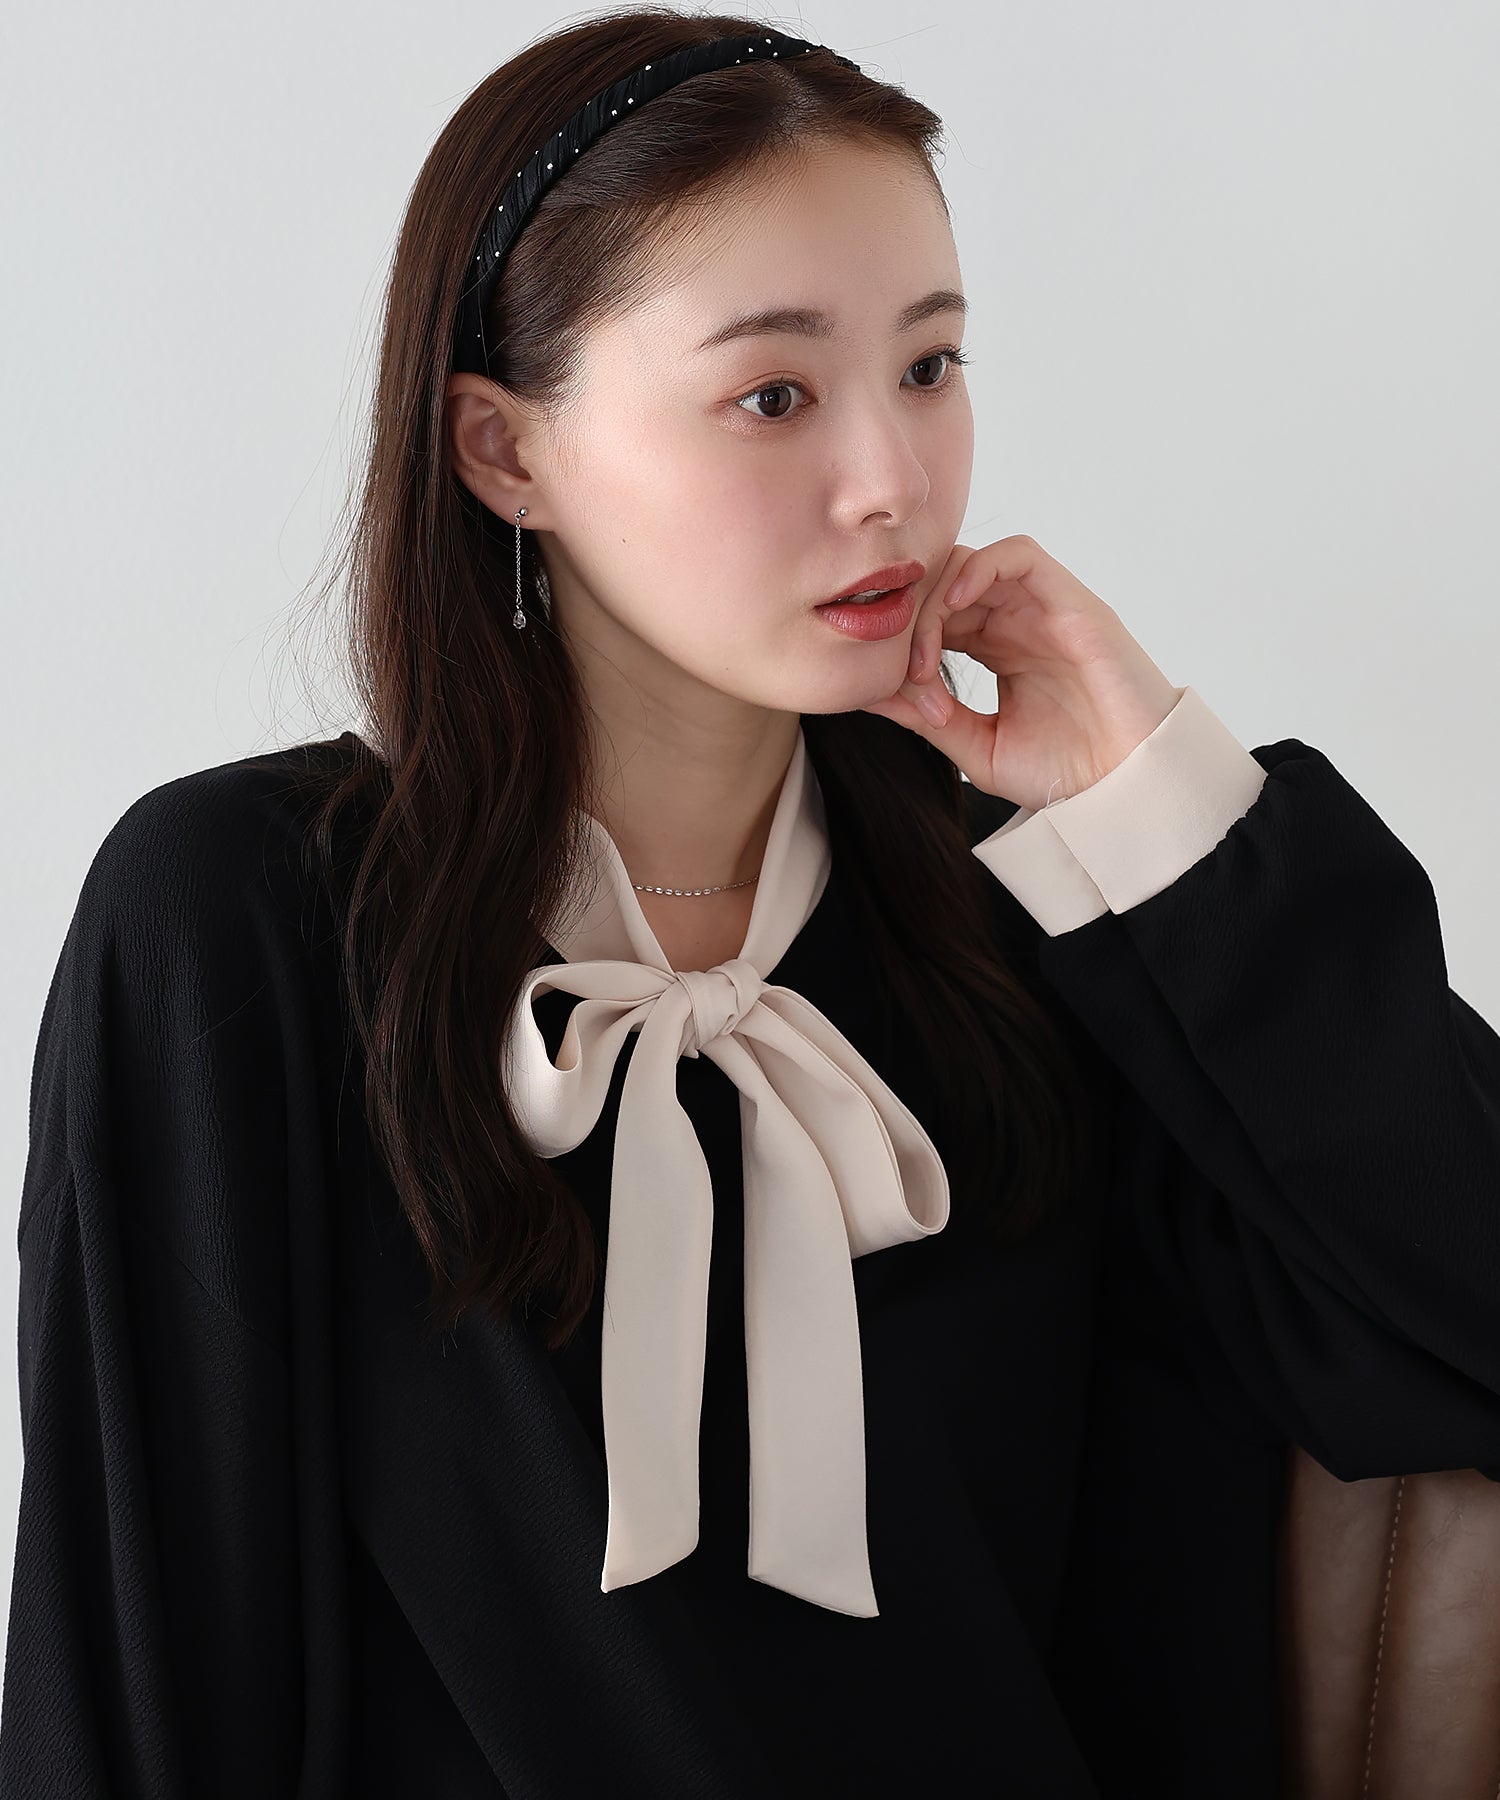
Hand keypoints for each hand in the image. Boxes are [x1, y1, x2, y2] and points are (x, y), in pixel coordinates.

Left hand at [860, 534, 1182, 811]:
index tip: (893, 691)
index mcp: (996, 650)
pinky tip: (955, 608)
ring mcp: (1044, 609)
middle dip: (912, 622)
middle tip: (906, 675)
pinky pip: (1017, 556)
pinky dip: (978, 568)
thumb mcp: (978, 747)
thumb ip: (926, 718)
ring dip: (936, 601)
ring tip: (927, 656)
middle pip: (944, 586)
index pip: (933, 616)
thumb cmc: (1067, 774)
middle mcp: (1018, 622)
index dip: (903, 643)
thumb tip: (866, 692)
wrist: (1125, 790)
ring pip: (971, 565)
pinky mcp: (1071, 602)